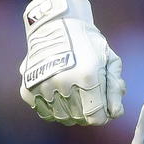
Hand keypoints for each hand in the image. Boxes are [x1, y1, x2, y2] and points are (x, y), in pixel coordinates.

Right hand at [18, 0, 123, 124]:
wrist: (55, 25)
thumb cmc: (88, 42)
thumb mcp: (109, 60)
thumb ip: (114, 89)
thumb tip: (115, 114)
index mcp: (87, 76)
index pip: (96, 118)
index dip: (103, 114)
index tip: (103, 105)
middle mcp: (63, 84)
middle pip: (80, 119)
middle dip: (89, 111)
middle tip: (89, 93)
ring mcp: (43, 88)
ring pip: (62, 118)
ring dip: (72, 111)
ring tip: (75, 92)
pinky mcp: (28, 90)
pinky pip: (46, 112)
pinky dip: (55, 108)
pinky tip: (60, 92)